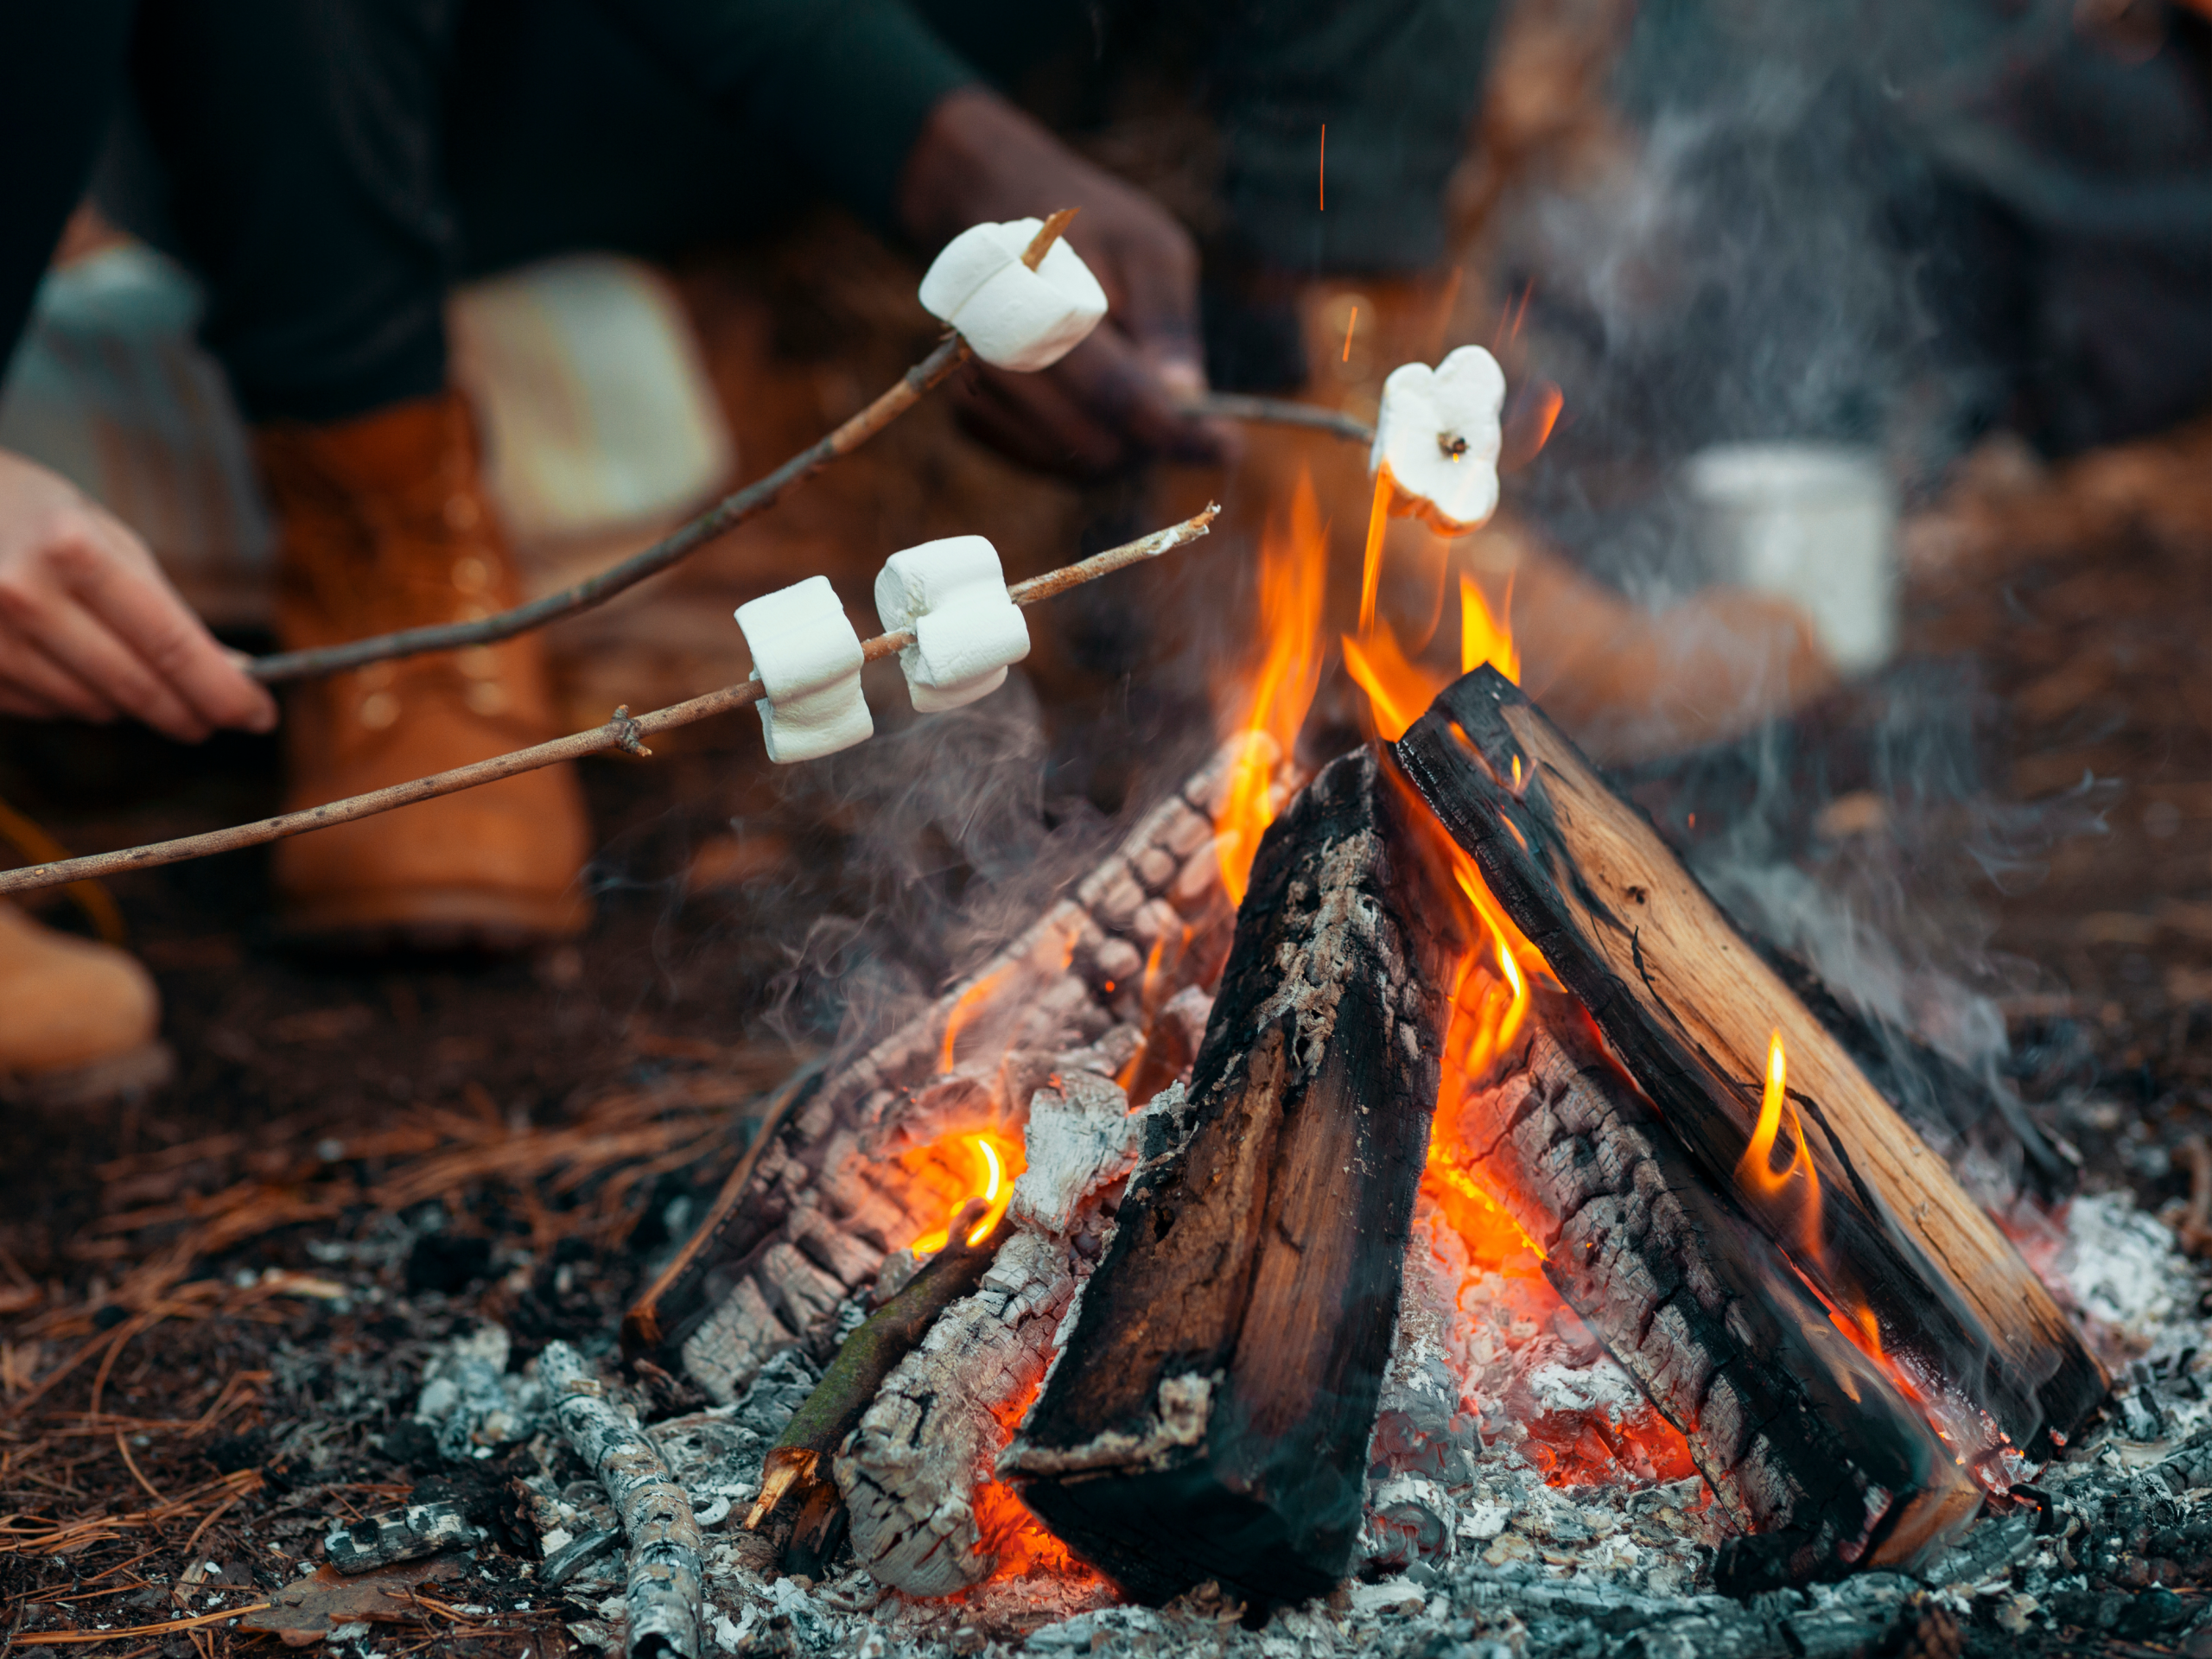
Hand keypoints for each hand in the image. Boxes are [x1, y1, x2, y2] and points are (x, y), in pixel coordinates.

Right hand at [0, 448, 276, 740]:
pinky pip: (50, 710)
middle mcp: (25, 596)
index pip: (170, 645)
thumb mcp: (111, 541)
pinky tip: (75, 665)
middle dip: (189, 713)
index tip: (259, 714)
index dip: (224, 691)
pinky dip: (79, 699)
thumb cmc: (42, 521)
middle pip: (136, 688)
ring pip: (94, 708)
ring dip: (132, 705)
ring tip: (137, 673)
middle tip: (220, 719)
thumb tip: (233, 673)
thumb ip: (170, 609)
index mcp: (72, 550)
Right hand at [898, 87, 1232, 476]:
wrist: (987, 201)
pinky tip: (1091, 391)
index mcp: (1045, 305)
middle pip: (1099, 446)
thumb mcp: (1146, 247)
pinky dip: (1080, 441)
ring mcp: (977, 390)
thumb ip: (1166, 323)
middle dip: (1149, 439)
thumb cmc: (1084, 223)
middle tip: (1182, 405)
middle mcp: (998, 356)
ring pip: (1074, 463)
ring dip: (1118, 441)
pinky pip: (1045, 460)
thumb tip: (1189, 402)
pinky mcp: (970, 413)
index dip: (1178, 433)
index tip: (1228, 447)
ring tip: (1131, 380)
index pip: (1119, 396)